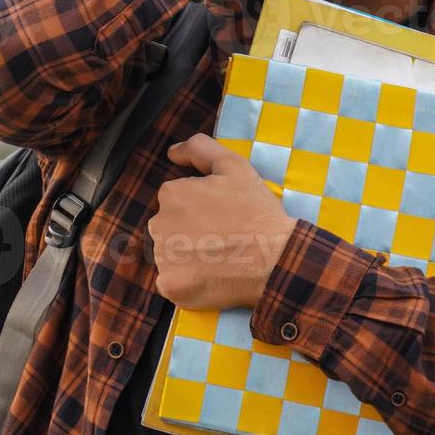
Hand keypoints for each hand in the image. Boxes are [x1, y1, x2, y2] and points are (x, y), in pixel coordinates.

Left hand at [148, 133, 296, 309]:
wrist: (275, 259)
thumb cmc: (256, 212)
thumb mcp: (234, 165)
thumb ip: (199, 148)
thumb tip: (172, 152)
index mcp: (171, 193)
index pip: (176, 200)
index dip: (200, 208)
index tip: (221, 216)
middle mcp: (159, 224)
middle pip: (168, 227)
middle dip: (189, 231)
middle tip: (221, 237)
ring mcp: (163, 257)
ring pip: (169, 254)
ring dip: (187, 257)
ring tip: (219, 257)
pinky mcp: (170, 285)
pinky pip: (171, 282)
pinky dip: (188, 281)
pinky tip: (211, 276)